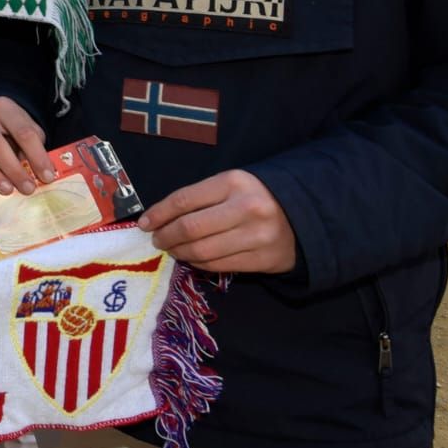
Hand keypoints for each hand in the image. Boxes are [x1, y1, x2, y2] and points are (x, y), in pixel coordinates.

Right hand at [0, 96, 55, 194]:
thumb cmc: (17, 131)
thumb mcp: (31, 132)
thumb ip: (33, 149)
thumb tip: (40, 175)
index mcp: (5, 107)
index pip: (23, 132)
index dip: (37, 156)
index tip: (47, 177)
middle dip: (13, 168)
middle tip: (27, 188)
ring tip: (6, 189)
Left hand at [138, 170, 297, 272]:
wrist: (303, 216)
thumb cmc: (255, 197)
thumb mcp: (230, 185)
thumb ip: (198, 198)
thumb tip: (158, 218)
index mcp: (233, 182)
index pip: (184, 200)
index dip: (159, 214)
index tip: (144, 223)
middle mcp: (246, 208)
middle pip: (190, 228)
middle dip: (166, 237)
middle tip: (157, 240)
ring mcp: (257, 236)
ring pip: (202, 251)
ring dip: (180, 253)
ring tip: (172, 250)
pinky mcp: (264, 259)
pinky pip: (219, 265)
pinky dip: (199, 264)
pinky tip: (192, 258)